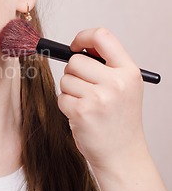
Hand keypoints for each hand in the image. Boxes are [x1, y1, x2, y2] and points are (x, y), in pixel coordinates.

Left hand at [57, 28, 146, 171]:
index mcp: (129, 72)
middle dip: (73, 73)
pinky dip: (66, 105)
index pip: (102, 36)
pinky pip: (61, 97)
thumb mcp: (124, 87)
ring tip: (87, 105)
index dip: (83, 37)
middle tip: (85, 89)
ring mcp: (99, 98)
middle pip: (75, 60)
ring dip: (69, 91)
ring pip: (65, 79)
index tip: (75, 46)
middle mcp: (116, 83)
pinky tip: (81, 116)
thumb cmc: (118, 119)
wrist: (121, 154)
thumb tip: (78, 46)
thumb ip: (106, 65)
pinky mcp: (81, 111)